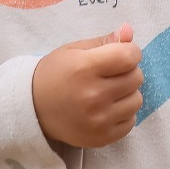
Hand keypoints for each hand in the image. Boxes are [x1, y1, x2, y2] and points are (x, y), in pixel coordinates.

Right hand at [33, 27, 142, 147]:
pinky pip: (131, 121)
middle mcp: (93, 96)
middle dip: (128, 71)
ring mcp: (98, 120)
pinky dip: (123, 113)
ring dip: (128, 93)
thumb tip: (130, 30)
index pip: (129, 57)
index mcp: (84, 68)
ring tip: (109, 91)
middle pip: (136, 78)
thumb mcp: (74, 50)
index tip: (122, 54)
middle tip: (111, 74)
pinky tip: (107, 108)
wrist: (33, 109)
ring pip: (137, 100)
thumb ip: (105, 41)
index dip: (131, 51)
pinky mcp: (102, 137)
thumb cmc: (55, 74)